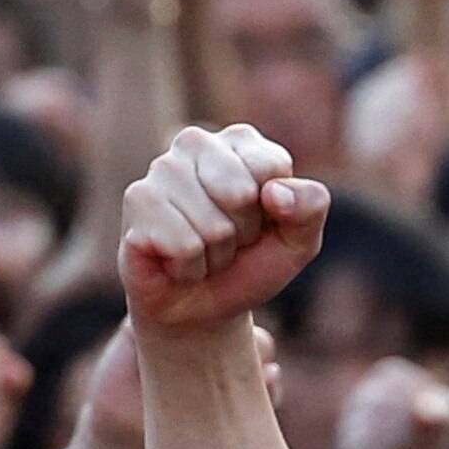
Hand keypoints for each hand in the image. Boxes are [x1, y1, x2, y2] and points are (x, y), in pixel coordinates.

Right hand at [121, 125, 333, 337]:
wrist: (202, 308)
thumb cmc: (251, 264)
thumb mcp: (299, 242)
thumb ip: (310, 208)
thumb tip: (274, 192)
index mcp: (242, 141)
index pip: (272, 168)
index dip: (275, 211)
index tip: (261, 222)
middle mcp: (197, 143)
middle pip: (240, 193)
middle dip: (242, 232)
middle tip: (228, 240)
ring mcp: (162, 168)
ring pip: (213, 224)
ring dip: (215, 253)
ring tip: (202, 251)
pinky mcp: (137, 200)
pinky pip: (183, 245)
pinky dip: (190, 267)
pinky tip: (177, 261)